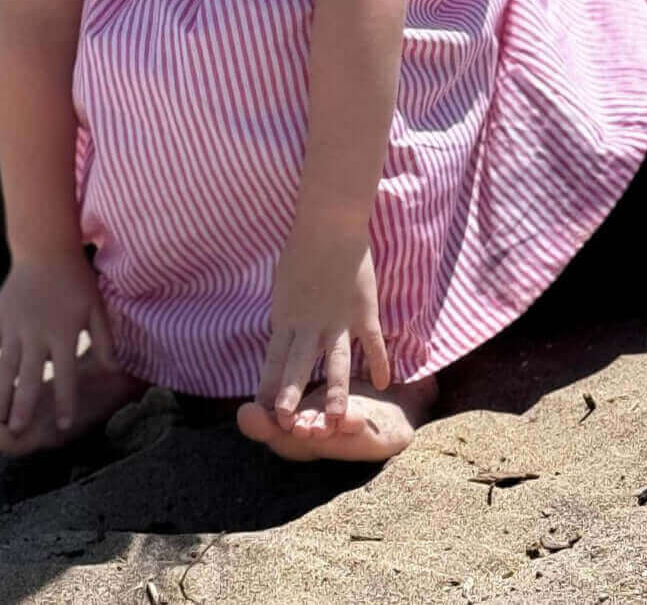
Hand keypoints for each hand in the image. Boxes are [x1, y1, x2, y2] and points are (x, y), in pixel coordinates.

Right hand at [0, 248, 117, 433]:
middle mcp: (37, 333)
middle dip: (24, 406)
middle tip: (18, 431)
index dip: (66, 402)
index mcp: (64, 332)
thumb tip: (115, 370)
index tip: (64, 426)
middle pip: (29, 377)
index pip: (66, 374)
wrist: (45, 247)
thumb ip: (104, 340)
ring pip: (3, 368)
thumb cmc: (76, 278)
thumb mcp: (96, 307)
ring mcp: (14, 327)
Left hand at [256, 228, 390, 431]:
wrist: (329, 222)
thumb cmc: (301, 246)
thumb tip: (281, 327)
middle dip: (292, 395)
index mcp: (286, 316)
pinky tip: (383, 383)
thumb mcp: (283, 283)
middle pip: (299, 365)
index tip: (263, 411)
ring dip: (335, 391)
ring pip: (336, 362)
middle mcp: (310, 323)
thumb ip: (286, 311)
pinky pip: (372, 342)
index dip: (270, 385)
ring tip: (335, 420)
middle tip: (286, 425)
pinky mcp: (363, 310)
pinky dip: (379, 362)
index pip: (274, 359)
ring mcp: (338, 319)